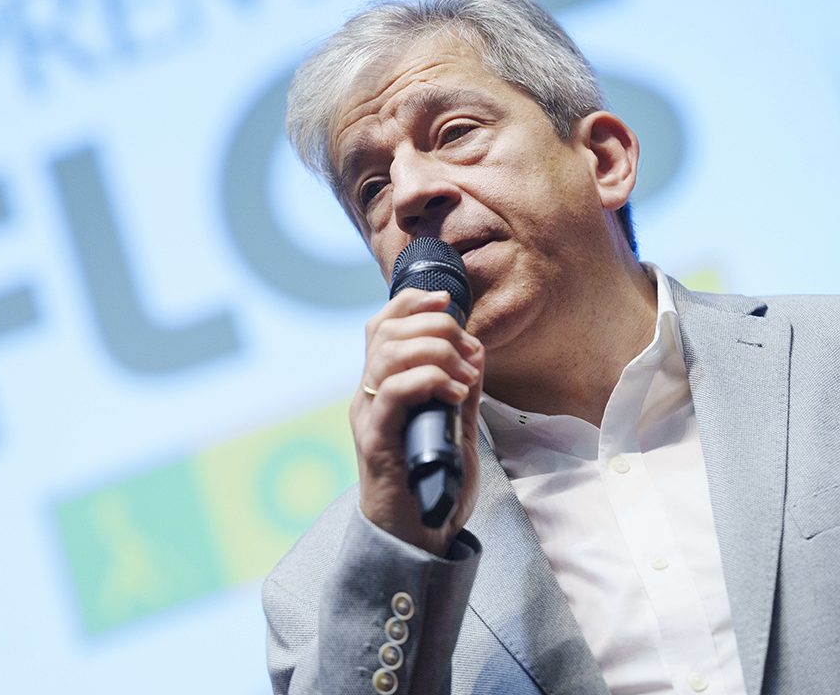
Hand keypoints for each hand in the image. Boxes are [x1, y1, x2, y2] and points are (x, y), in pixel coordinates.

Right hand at [350, 288, 484, 557]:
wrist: (414, 540)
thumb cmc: (433, 486)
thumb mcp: (455, 428)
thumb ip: (461, 391)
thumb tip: (475, 352)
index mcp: (381, 388)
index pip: (382, 325)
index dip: (411, 302)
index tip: (447, 301)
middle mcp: (367, 396)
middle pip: (386, 331)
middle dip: (436, 327)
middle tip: (469, 352)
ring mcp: (368, 417)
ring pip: (388, 354)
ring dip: (436, 351)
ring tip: (465, 375)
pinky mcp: (375, 441)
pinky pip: (394, 391)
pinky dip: (429, 380)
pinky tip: (456, 394)